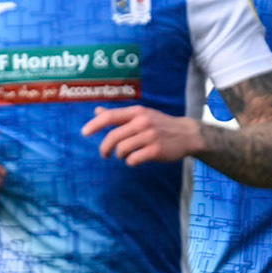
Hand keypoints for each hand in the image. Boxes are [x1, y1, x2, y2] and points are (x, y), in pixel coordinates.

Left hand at [81, 105, 202, 165]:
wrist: (187, 134)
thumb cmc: (160, 124)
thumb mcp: (141, 115)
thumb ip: (119, 115)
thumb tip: (97, 111)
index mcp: (137, 112)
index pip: (110, 116)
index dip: (94, 125)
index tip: (84, 133)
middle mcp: (142, 122)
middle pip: (113, 137)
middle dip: (105, 148)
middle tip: (104, 154)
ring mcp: (149, 136)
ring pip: (122, 150)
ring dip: (120, 155)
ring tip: (126, 155)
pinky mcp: (155, 150)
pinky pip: (133, 159)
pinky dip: (131, 161)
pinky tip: (136, 159)